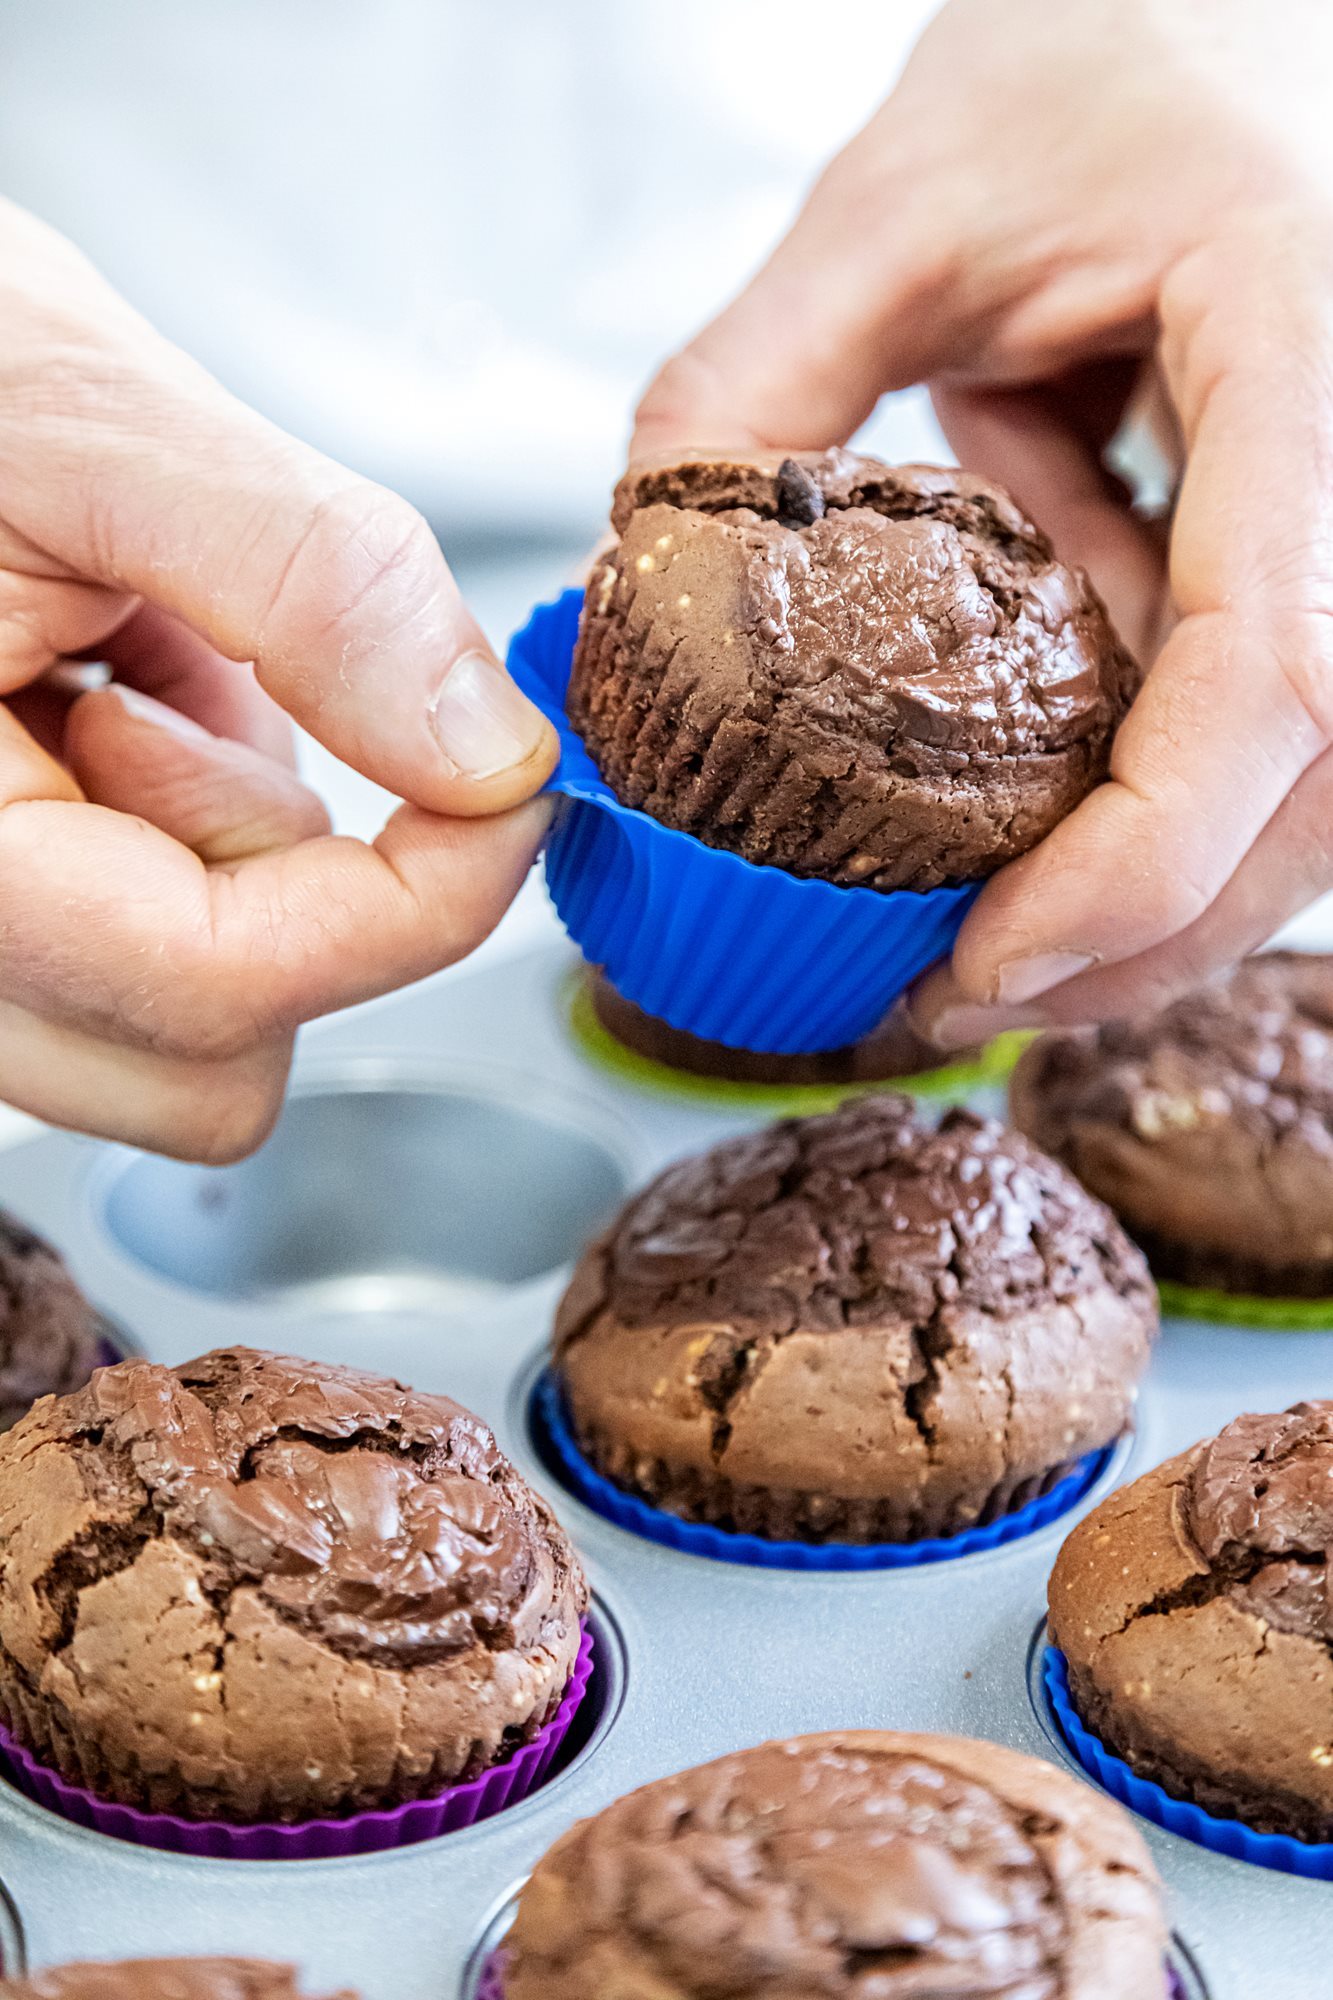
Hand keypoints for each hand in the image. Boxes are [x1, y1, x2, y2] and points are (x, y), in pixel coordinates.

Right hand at [0, 199, 557, 1157]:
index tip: (505, 781)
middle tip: (199, 681)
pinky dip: (182, 831)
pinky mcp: (2, 909)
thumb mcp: (84, 412)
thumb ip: (304, 582)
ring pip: (192, 1029)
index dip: (414, 900)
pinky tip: (104, 697)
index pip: (222, 986)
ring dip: (225, 855)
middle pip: (213, 1065)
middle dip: (284, 885)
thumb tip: (489, 757)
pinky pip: (155, 949)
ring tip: (122, 670)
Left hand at [634, 0, 1332, 1046]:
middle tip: (959, 1001)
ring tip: (983, 957)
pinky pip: (1273, 727)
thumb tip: (637, 591)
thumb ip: (753, 388)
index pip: (1273, 672)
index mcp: (1309, 343)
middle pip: (1313, 793)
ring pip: (1313, 793)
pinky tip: (1044, 837)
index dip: (1139, 860)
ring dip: (1150, 893)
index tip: (986, 958)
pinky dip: (1158, 800)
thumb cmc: (1107, 48)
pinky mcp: (1327, 553)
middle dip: (1141, 932)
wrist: (1234, 1)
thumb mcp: (900, 200)